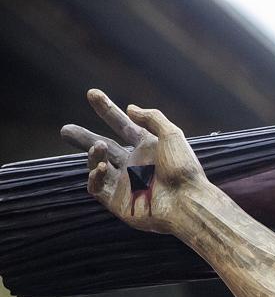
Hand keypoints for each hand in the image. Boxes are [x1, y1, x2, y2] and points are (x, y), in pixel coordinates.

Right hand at [60, 89, 205, 233]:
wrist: (187, 202)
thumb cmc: (183, 169)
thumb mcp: (172, 135)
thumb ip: (152, 117)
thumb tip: (130, 108)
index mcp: (149, 148)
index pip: (123, 125)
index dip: (107, 110)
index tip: (92, 93)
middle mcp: (136, 165)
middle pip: (104, 147)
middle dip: (85, 138)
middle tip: (66, 130)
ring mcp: (126, 183)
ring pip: (98, 165)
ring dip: (93, 154)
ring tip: (98, 147)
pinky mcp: (119, 203)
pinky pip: (97, 187)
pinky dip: (94, 176)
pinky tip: (101, 167)